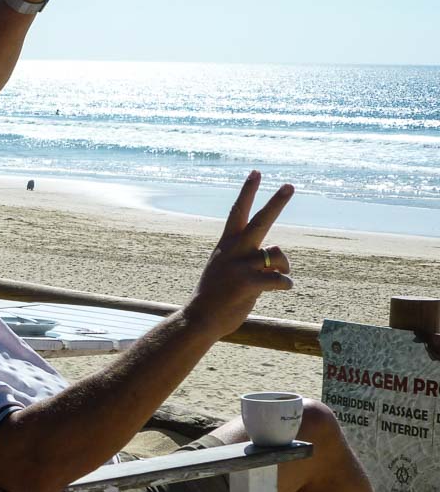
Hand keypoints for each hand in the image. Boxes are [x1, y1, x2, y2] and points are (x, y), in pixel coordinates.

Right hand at [185, 171, 294, 339]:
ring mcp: (240, 266)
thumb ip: (249, 259)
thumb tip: (276, 258)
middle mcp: (233, 251)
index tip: (256, 172)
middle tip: (290, 185)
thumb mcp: (227, 270)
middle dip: (276, 202)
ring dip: (284, 267)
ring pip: (278, 254)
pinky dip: (286, 284)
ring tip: (279, 277)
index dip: (248, 191)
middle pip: (260, 221)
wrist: (201, 319)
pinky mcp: (249, 283)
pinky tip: (280, 290)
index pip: (238, 212)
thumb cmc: (217, 296)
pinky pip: (282, 279)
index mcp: (226, 245)